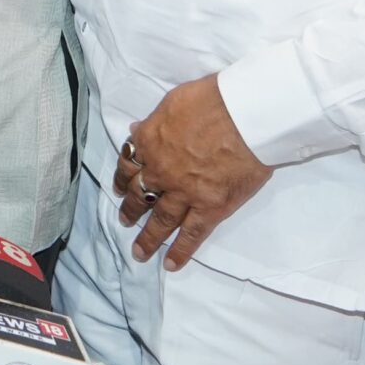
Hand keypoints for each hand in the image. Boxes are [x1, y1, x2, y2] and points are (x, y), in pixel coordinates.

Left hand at [115, 74, 269, 270]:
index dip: (123, 175)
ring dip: (148, 237)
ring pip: (160, 220)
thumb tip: (138, 130)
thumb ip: (154, 122)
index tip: (120, 184)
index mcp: (149, 142)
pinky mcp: (210, 208)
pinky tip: (170, 264)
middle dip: (129, 209)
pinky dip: (180, 251)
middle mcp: (160, 171)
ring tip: (138, 251)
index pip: (129, 163)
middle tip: (124, 220)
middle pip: (139, 193)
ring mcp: (184, 193)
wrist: (245, 116)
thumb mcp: (172, 101)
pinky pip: (191, 235)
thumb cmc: (212, 100)